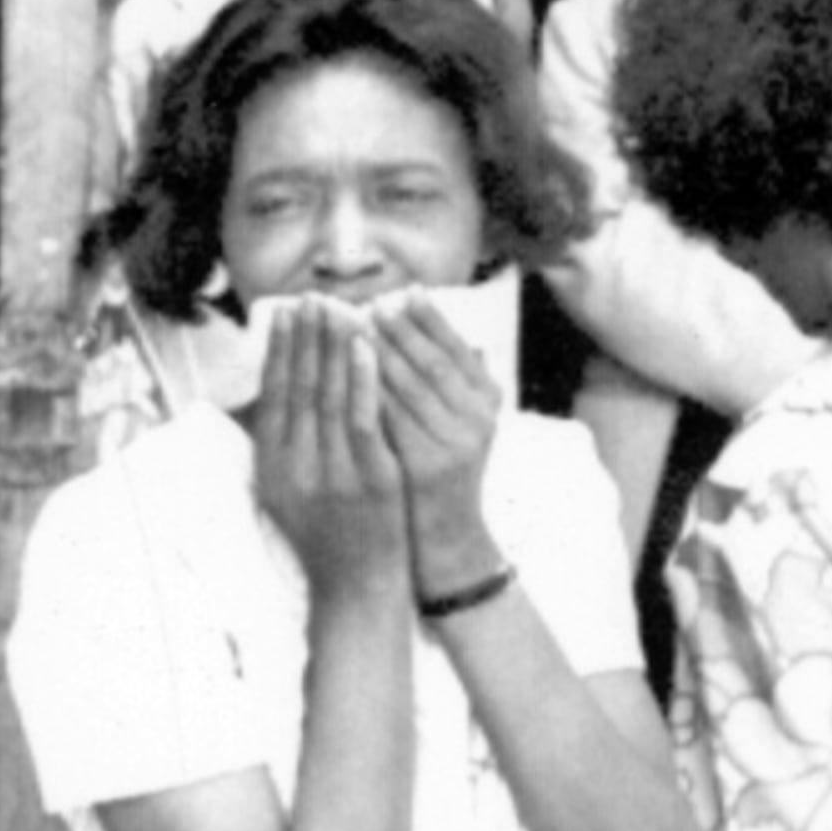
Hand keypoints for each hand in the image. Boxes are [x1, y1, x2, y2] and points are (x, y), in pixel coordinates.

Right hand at [249, 297, 410, 606]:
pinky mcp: (371, 478)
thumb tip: (277, 382)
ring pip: (333, 396)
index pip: (276, 395)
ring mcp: (334, 474)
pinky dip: (363, 379)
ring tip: (341, 307)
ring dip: (336, 346)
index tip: (287, 312)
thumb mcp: (287, 492)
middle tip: (314, 296)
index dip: (282, 350)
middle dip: (308, 337)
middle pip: (302, 388)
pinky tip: (367, 347)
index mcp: (273, 469)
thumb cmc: (326, 533)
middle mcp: (297, 469)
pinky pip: (365, 418)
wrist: (358, 588)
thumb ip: (283, 443)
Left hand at [371, 286, 506, 588]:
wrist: (446, 538)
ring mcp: (453, 443)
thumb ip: (456, 377)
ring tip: (350, 326)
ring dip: (377, 352)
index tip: (403, 292)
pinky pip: (389, 419)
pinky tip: (343, 374)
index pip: (456, 346)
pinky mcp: (424, 465)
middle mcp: (477, 417)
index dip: (429, 318)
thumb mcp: (461, 421)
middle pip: (430, 360)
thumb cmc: (446, 469)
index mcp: (488, 399)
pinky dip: (367, 392)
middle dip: (398, 329)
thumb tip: (450, 328)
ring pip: (407, 386)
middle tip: (369, 301)